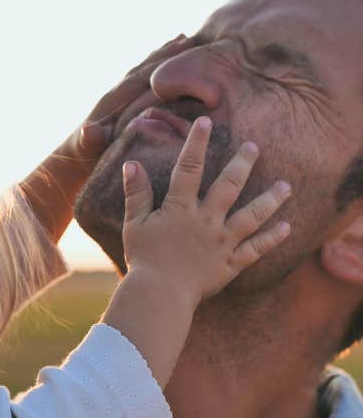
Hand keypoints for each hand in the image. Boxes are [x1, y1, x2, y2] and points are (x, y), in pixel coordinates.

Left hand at [66, 34, 194, 166]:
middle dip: (166, 55)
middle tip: (191, 39)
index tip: (181, 52)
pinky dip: (158, 65)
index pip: (138, 79)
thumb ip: (90, 140)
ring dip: (163, 56)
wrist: (75, 150)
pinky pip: (144, 78)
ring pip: (144, 69)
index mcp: (111, 101)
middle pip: (144, 69)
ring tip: (186, 40)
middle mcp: (116, 92)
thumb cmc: (86, 153)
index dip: (158, 66)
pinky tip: (172, 56)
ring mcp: (120, 93)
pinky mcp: (124, 98)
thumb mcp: (88, 148)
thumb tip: (88, 131)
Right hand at [122, 116, 291, 305]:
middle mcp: (206, 221)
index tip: (206, 122)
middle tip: (253, 146)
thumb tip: (131, 164)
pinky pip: (256, 249)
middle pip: (229, 186)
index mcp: (180, 209)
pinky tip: (286, 226)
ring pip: (252, 216)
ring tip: (285, 185)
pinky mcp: (231, 264)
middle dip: (242, 163)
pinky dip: (272, 238)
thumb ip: (137, 193)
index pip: (189, 169)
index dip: (197, 144)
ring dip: (270, 199)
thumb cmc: (143, 259)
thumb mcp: (135, 223)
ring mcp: (222, 242)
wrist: (160, 295)